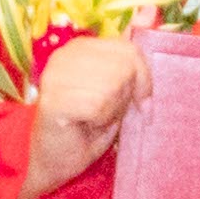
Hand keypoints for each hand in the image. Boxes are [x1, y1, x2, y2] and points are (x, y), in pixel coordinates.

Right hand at [22, 30, 147, 198]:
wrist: (49, 163)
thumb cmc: (83, 129)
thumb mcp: (113, 94)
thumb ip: (127, 70)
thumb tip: (149, 35)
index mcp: (80, 48)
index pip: (129, 49)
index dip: (143, 79)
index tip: (142, 103)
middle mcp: (65, 55)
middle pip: (124, 67)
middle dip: (124, 97)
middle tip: (104, 114)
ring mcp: (56, 75)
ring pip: (113, 85)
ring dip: (110, 111)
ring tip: (91, 120)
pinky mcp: (54, 98)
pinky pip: (99, 105)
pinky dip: (99, 122)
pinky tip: (83, 126)